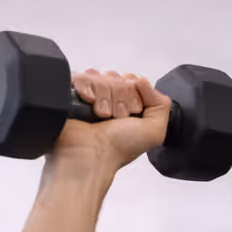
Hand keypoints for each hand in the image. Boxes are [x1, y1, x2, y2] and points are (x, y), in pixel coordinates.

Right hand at [52, 70, 170, 172]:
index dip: (134, 94)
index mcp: (126, 106)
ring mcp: (88, 95)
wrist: (90, 155)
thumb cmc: (119, 148)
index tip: (131, 113)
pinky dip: (87, 88)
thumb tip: (142, 80)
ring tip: (100, 116)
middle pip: (116, 76)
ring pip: (100, 76)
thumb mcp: (154, 131)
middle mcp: (107, 100)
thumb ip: (161, 104)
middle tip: (115, 117)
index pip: (132, 80)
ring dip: (104, 96)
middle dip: (120, 96)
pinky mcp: (70, 92)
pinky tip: (88, 102)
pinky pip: (82, 76)